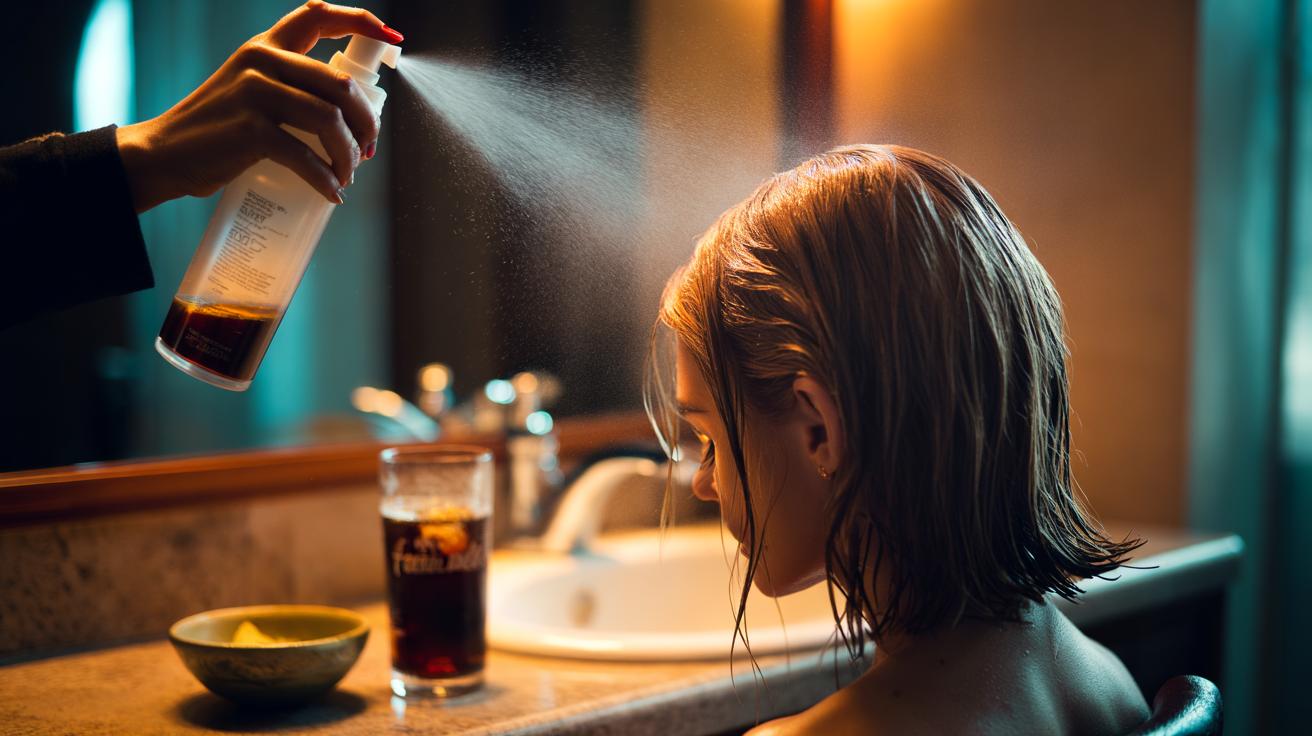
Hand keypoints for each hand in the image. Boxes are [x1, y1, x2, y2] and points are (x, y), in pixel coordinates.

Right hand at [115, 1, 402, 211]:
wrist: (165, 153)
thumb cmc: (218, 127)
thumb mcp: (250, 88)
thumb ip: (291, 85)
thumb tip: (350, 113)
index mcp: (266, 45)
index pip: (318, 17)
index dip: (362, 23)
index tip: (394, 40)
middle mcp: (261, 60)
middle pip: (341, 84)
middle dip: (367, 122)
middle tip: (368, 149)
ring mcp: (255, 92)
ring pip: (330, 120)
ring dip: (349, 155)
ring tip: (347, 174)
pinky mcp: (250, 129)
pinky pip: (306, 156)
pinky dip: (326, 179)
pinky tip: (331, 192)